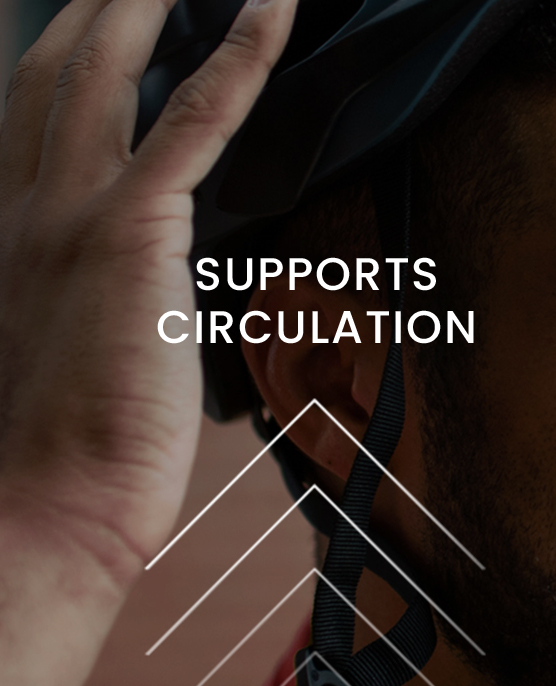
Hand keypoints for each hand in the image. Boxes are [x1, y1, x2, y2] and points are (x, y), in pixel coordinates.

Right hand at [0, 0, 295, 685]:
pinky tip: (272, 6)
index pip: (29, 113)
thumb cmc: (63, 454)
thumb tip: (149, 304)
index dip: (60, 51)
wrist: (46, 509)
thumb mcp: (69, 356)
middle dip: (96, 2)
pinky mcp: (129, 234)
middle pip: (56, 63)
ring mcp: (69, 211)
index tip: (88, 17)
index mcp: (6, 230)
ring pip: (108, 63)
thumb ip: (99, 304)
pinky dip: (236, 54)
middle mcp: (20, 201)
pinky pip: (192, 119)